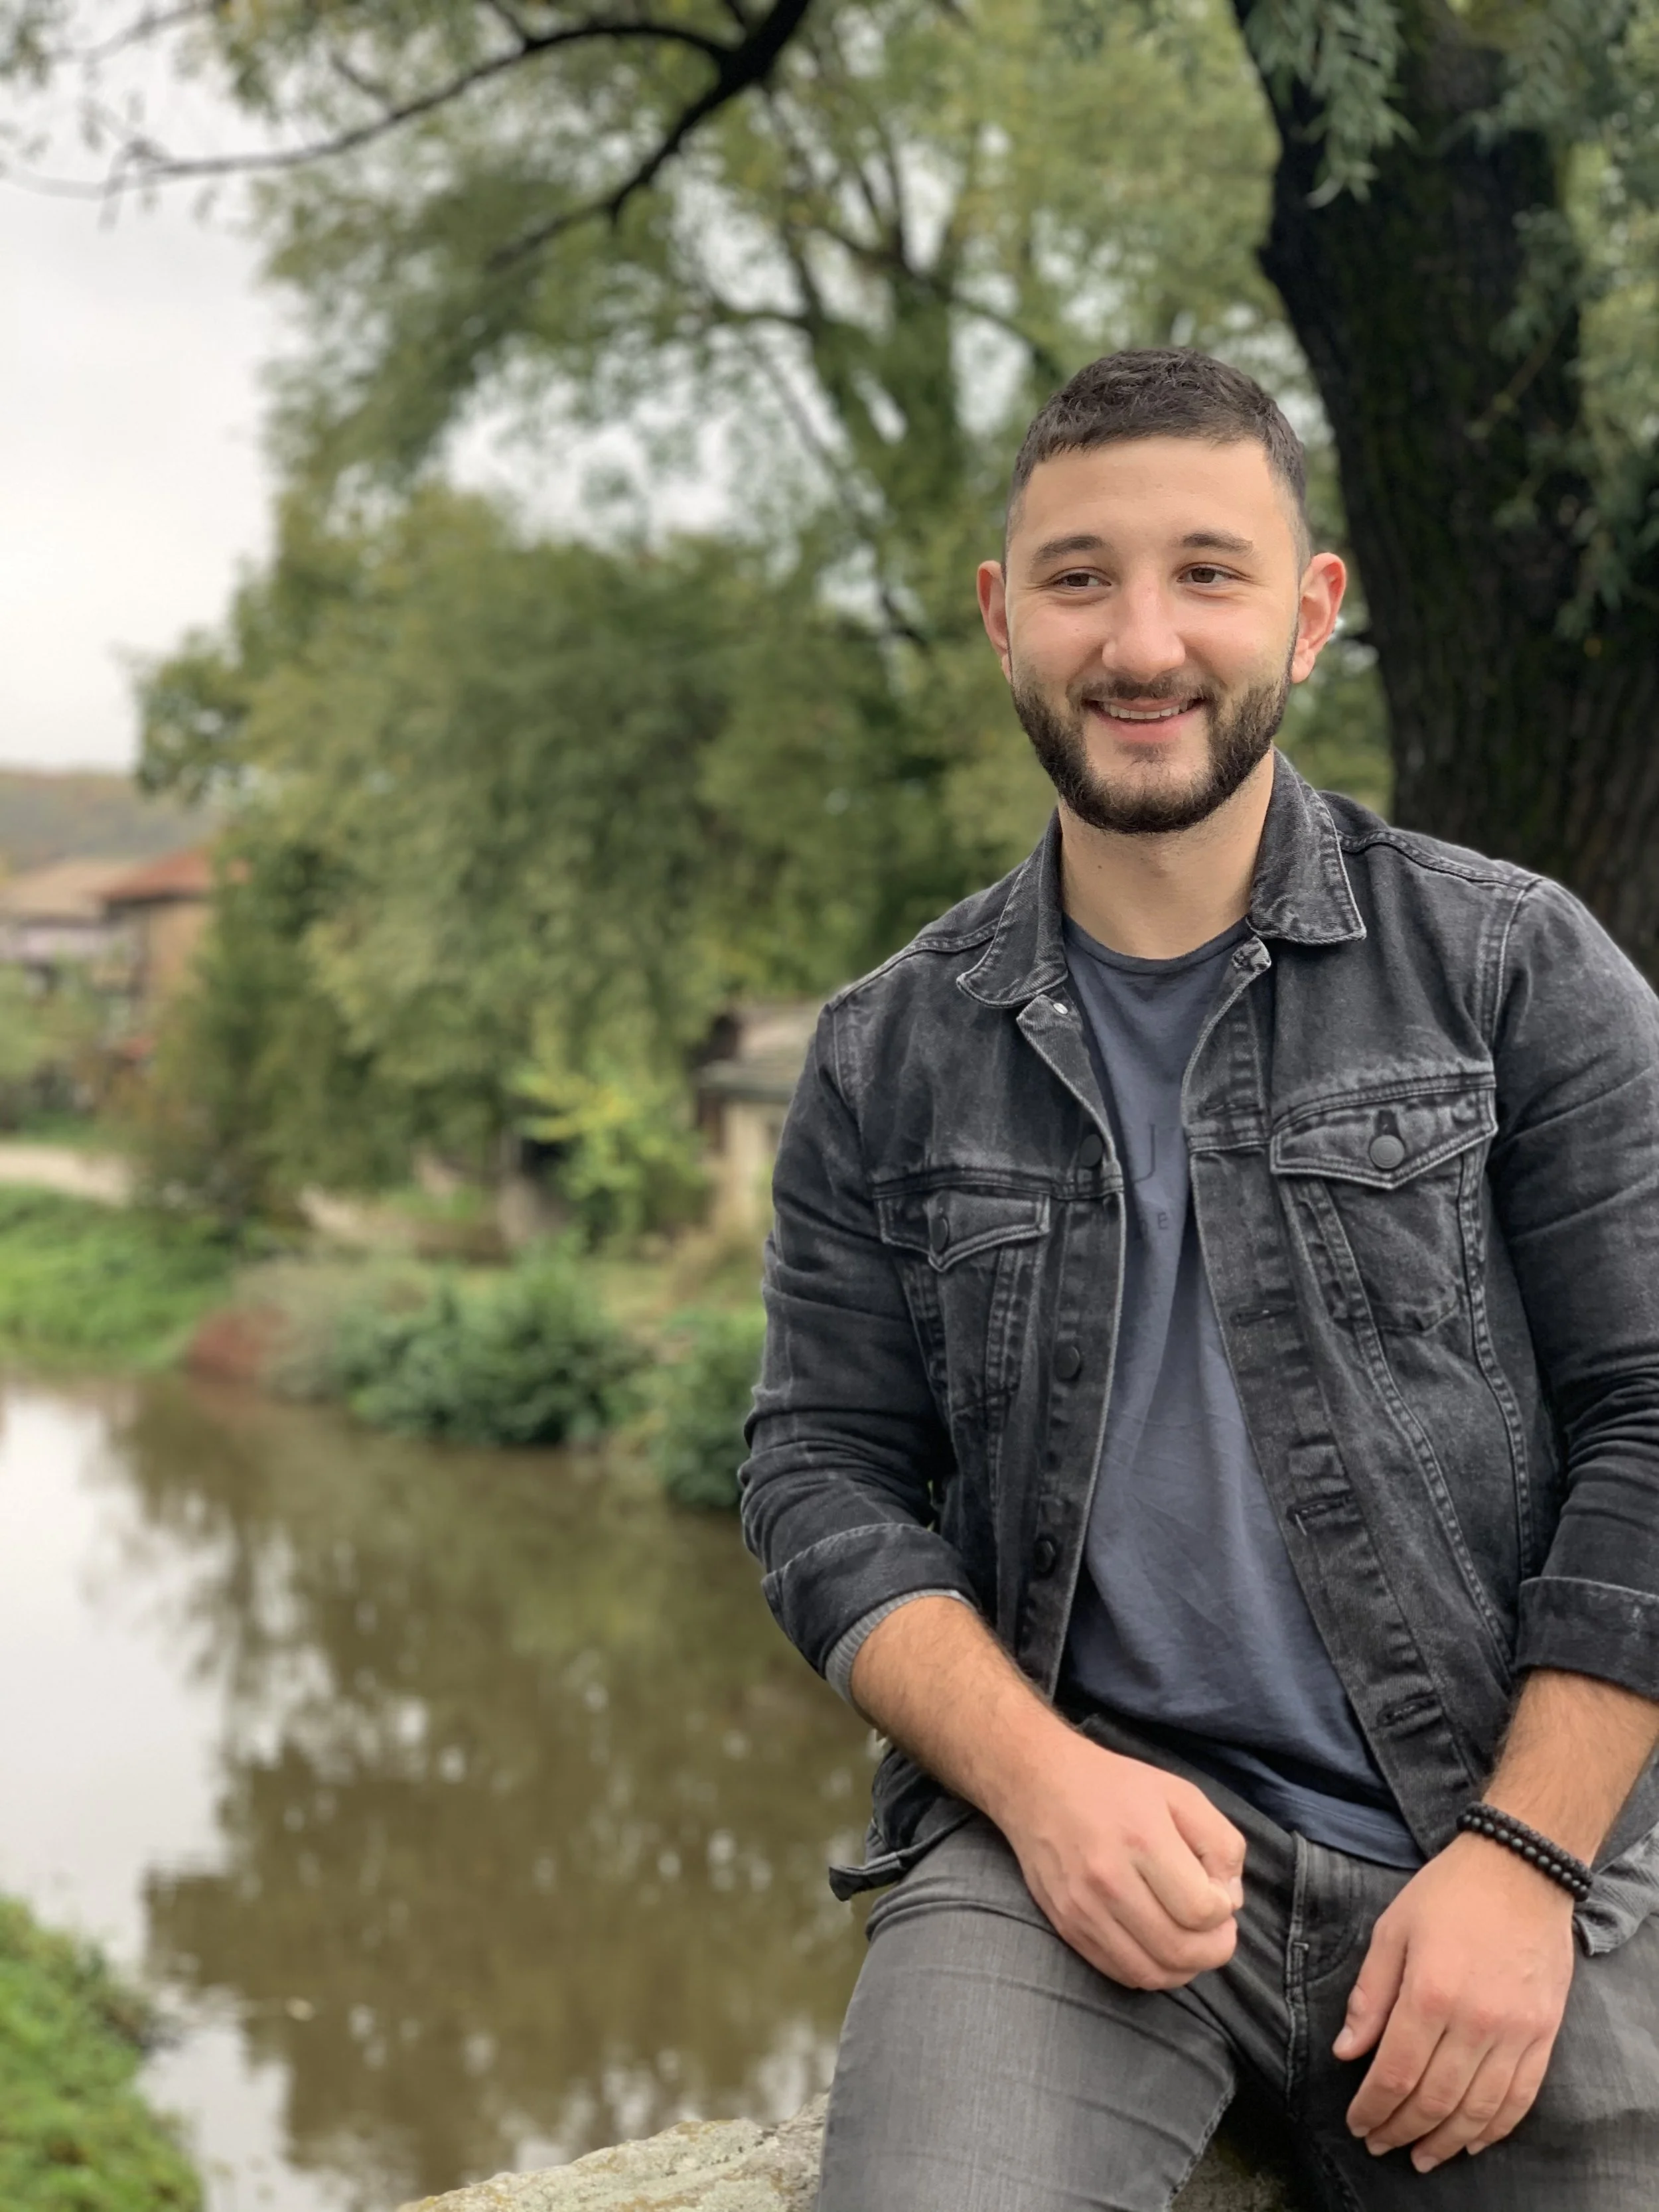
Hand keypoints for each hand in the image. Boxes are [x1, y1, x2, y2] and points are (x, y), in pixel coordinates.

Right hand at [995, 1734, 1245, 1990]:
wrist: (1037, 1783)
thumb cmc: (1115, 1786)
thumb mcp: (1180, 1793)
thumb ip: (1221, 1843)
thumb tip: (1231, 1900)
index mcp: (1142, 1840)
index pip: (1201, 1911)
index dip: (1224, 1912)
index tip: (1219, 1894)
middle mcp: (1108, 1881)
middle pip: (1178, 1950)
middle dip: (1214, 1949)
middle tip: (1218, 1929)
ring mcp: (1083, 1909)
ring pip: (1150, 1973)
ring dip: (1184, 1967)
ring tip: (1192, 1940)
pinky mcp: (1067, 1926)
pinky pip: (1120, 1972)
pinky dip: (1150, 1971)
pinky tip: (1158, 1944)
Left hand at [1336, 1833, 1575, 2171]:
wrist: (1521, 1871)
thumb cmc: (1447, 1895)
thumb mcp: (1392, 1930)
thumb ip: (1369, 1995)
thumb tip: (1347, 2051)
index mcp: (1430, 1993)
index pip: (1396, 2073)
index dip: (1373, 2107)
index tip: (1357, 2124)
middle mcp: (1475, 2022)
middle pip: (1435, 2099)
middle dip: (1401, 2130)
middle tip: (1380, 2145)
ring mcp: (1515, 2032)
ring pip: (1478, 2109)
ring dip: (1446, 2141)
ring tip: (1421, 2156)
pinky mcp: (1544, 2034)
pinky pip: (1520, 2098)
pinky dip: (1495, 2128)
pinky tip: (1472, 2140)